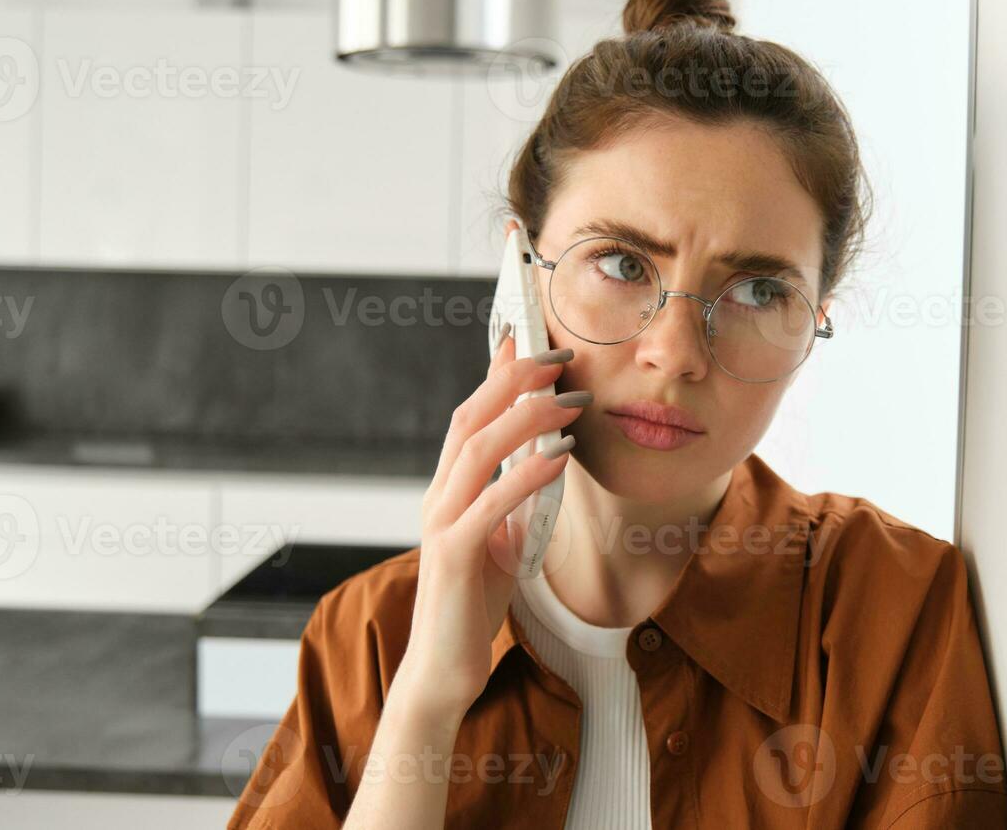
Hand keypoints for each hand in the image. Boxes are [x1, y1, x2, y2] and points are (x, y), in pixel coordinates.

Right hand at [389, 327, 584, 724]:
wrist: (446, 667)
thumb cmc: (472, 603)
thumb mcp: (499, 538)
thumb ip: (511, 498)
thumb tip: (542, 457)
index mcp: (448, 490)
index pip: (469, 417)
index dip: (496, 376)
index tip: (527, 339)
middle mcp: (438, 498)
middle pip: (469, 420)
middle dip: (513, 381)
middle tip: (558, 356)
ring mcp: (441, 524)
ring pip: (477, 451)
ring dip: (526, 419)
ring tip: (569, 401)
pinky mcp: (453, 555)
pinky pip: (492, 503)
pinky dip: (526, 475)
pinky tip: (559, 458)